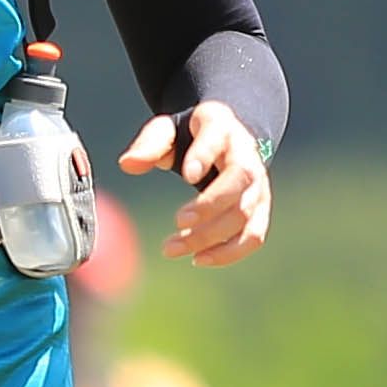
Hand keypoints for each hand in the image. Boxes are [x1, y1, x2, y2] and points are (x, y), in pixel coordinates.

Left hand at [124, 104, 274, 264]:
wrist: (226, 141)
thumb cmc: (190, 137)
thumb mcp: (167, 130)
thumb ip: (149, 144)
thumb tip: (127, 165)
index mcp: (221, 128)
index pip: (217, 138)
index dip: (204, 155)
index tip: (187, 174)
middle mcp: (247, 155)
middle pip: (239, 180)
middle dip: (211, 204)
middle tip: (178, 221)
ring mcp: (258, 184)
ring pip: (245, 213)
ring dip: (210, 236)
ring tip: (172, 248)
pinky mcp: (259, 209)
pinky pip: (254, 235)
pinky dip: (228, 252)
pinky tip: (198, 258)